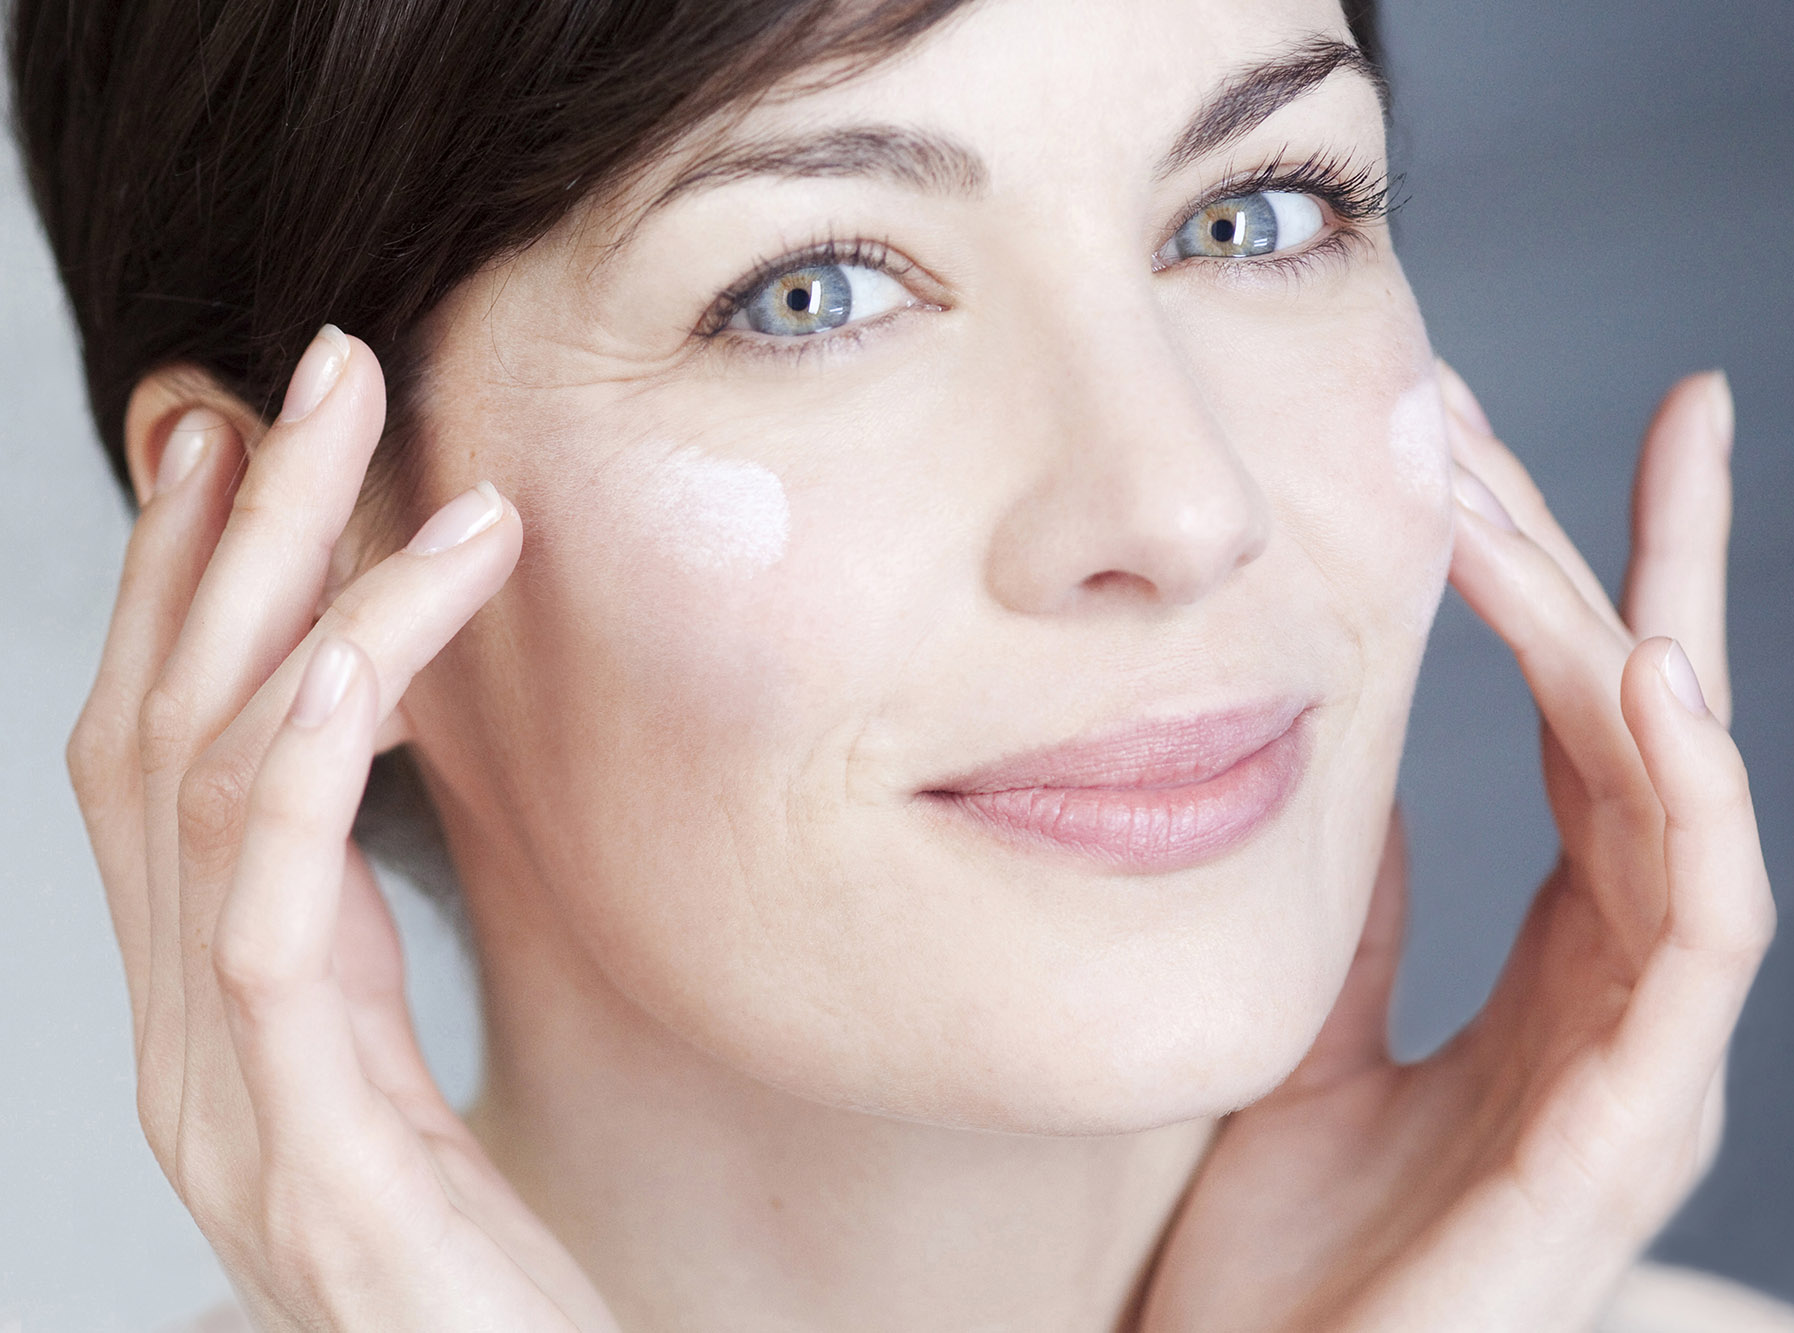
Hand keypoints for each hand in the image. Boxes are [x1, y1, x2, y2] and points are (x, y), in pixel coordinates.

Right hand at [66, 329, 617, 1330]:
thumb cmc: (480, 1267)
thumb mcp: (402, 1076)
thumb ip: (354, 952)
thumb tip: (351, 790)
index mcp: (217, 1016)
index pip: (164, 763)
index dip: (187, 591)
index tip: (240, 442)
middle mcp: (186, 1043)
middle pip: (161, 733)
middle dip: (231, 542)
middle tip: (306, 379)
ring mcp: (221, 1097)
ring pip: (201, 789)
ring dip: (286, 603)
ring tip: (367, 455)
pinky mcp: (299, 1147)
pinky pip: (267, 921)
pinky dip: (294, 766)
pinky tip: (344, 660)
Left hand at [1137, 367, 1771, 1331]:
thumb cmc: (1291, 1259)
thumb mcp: (1312, 1034)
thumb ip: (1357, 910)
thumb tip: (1338, 765)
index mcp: (1557, 967)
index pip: (1597, 742)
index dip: (1587, 590)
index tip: (1535, 450)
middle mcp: (1623, 998)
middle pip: (1672, 744)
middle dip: (1669, 567)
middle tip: (1676, 406)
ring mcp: (1643, 1062)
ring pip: (1693, 808)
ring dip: (1668, 639)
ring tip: (1661, 486)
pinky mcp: (1629, 1130)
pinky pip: (1701, 938)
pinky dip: (1698, 801)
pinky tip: (1662, 677)